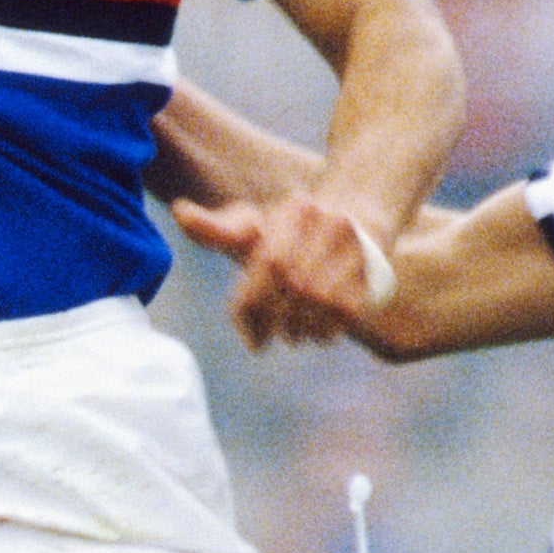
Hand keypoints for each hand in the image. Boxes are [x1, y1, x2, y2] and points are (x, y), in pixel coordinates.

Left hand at [174, 193, 397, 349]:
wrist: (359, 215)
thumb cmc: (292, 230)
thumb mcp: (255, 225)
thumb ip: (218, 228)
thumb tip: (180, 212)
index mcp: (294, 212)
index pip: (267, 265)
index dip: (251, 306)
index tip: (248, 334)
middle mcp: (326, 226)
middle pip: (291, 289)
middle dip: (273, 322)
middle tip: (263, 340)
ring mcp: (353, 250)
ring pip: (318, 304)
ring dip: (299, 330)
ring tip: (290, 335)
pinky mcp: (373, 274)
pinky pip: (343, 315)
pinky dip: (325, 332)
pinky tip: (314, 333)